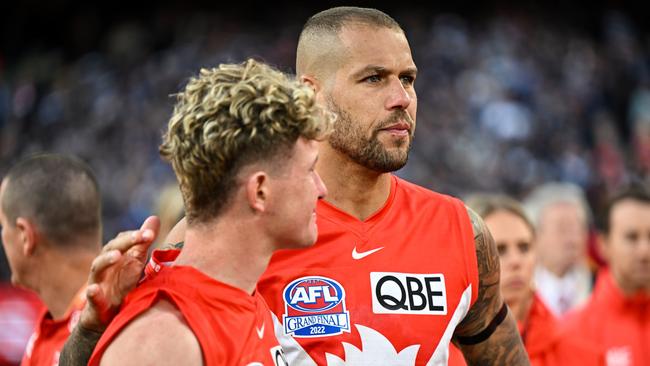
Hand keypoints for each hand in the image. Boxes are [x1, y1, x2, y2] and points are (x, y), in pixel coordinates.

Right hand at [79, 216, 160, 331]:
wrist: (107, 313)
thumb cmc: (122, 282)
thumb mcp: (136, 261)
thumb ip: (143, 242)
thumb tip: (154, 218)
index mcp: (116, 255)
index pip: (123, 240)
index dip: (137, 235)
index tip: (151, 233)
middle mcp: (105, 265)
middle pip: (111, 249)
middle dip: (125, 242)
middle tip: (140, 236)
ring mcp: (98, 282)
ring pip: (97, 267)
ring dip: (106, 260)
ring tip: (117, 255)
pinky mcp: (95, 301)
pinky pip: (91, 296)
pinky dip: (92, 293)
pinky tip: (93, 289)